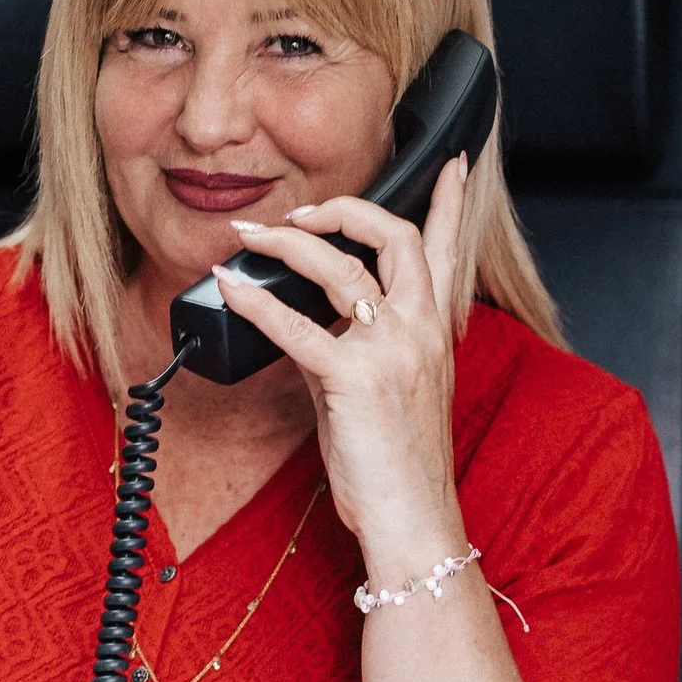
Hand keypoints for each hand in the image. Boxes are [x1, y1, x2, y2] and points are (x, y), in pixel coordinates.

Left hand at [215, 152, 471, 571]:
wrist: (412, 518)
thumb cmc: (398, 463)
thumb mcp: (390, 390)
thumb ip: (358, 346)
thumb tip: (305, 320)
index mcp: (435, 332)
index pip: (448, 249)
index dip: (450, 200)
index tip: (451, 163)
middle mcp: (421, 331)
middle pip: (394, 237)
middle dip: (345, 211)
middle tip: (302, 214)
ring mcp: (391, 352)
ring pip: (341, 268)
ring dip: (289, 244)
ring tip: (253, 236)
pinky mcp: (354, 380)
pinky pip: (295, 326)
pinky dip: (256, 300)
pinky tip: (231, 285)